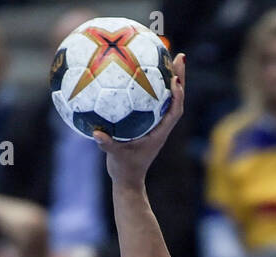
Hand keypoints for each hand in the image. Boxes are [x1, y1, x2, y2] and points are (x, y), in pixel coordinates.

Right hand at [91, 52, 185, 187]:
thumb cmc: (125, 169)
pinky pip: (153, 101)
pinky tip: (143, 74)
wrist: (128, 180)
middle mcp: (161, 125)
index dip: (177, 95)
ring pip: (167, 98)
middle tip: (179, 56)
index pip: (175, 111)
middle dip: (179, 77)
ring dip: (170, 78)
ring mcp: (156, 123)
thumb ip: (107, 145)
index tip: (175, 79)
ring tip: (168, 58)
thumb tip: (96, 134)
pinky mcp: (148, 123)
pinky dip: (153, 87)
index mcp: (160, 132)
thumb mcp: (115, 156)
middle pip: (176, 97)